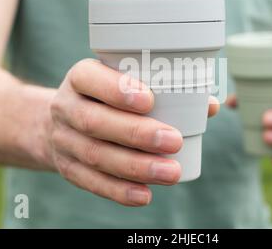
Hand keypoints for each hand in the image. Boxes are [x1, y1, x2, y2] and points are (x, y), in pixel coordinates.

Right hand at [44, 59, 218, 206]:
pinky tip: (145, 194)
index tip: (150, 101)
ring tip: (171, 173)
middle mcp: (66, 106)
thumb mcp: (123, 82)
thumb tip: (209, 105)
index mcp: (80, 77)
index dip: (117, 90)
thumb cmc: (107, 97)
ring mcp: (62, 139)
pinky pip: (90, 181)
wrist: (64, 119)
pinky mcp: (67, 167)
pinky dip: (119, 190)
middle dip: (136, 133)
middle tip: (174, 141)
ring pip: (95, 155)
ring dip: (135, 167)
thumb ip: (164, 89)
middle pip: (94, 121)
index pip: (89, 78)